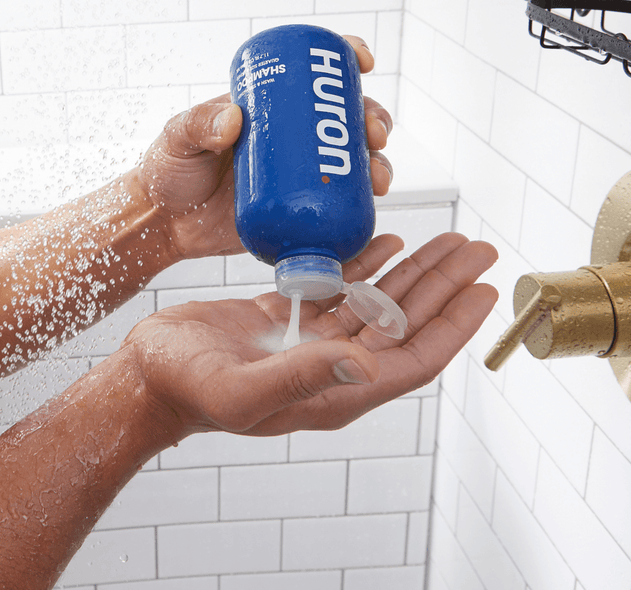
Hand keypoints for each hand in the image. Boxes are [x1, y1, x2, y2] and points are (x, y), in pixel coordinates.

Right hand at [124, 232, 497, 442]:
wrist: (146, 374)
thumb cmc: (186, 389)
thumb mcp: (242, 389)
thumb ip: (303, 377)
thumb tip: (367, 364)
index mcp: (335, 390)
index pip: (414, 359)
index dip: (454, 326)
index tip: (484, 289)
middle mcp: (333, 366)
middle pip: (406, 323)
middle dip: (444, 285)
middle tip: (476, 247)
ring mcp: (313, 341)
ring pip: (380, 303)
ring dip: (414, 271)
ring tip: (447, 240)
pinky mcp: (291, 317)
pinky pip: (343, 288)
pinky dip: (369, 264)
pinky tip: (389, 242)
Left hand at [137, 36, 393, 260]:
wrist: (164, 224)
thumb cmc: (169, 171)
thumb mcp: (178, 136)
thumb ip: (197, 124)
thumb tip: (235, 119)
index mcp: (270, 109)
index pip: (315, 77)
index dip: (346, 62)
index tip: (362, 62)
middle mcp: (292, 139)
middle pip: (347, 119)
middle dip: (373, 120)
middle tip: (373, 134)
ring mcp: (299, 176)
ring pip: (353, 162)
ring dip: (377, 164)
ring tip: (377, 178)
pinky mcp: (298, 210)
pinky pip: (340, 205)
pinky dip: (361, 204)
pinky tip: (372, 207)